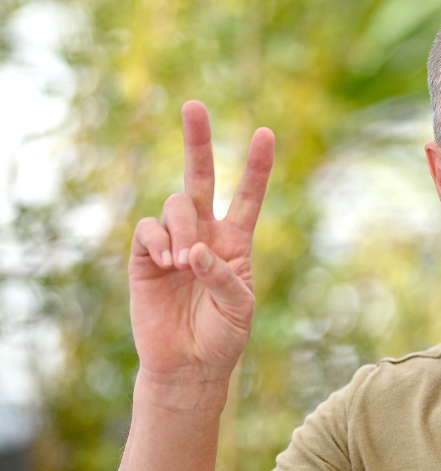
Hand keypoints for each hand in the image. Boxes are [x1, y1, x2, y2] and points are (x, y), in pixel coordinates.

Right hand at [129, 101, 274, 383]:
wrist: (189, 365)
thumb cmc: (223, 337)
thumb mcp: (239, 308)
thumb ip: (223, 276)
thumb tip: (193, 250)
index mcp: (236, 242)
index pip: (248, 196)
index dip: (257, 167)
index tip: (266, 133)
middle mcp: (204, 234)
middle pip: (201, 178)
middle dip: (198, 141)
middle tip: (194, 105)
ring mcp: (173, 242)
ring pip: (176, 205)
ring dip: (183, 227)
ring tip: (184, 262)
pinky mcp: (145, 256)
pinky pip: (148, 229)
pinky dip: (159, 240)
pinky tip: (168, 262)